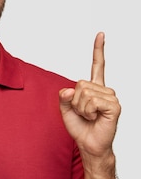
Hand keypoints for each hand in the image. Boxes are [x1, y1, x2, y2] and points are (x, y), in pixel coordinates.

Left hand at [59, 32, 119, 159]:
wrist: (88, 144)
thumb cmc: (80, 126)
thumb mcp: (64, 108)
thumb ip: (63, 96)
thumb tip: (70, 89)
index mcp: (94, 88)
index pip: (98, 65)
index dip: (98, 49)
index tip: (101, 34)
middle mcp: (104, 90)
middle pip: (79, 83)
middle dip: (74, 100)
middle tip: (83, 112)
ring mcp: (111, 97)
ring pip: (84, 92)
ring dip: (81, 107)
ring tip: (89, 116)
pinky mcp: (114, 106)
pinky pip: (92, 101)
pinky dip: (87, 110)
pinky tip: (95, 117)